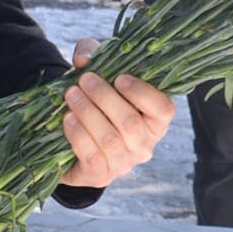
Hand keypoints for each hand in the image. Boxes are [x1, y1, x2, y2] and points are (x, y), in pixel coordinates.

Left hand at [64, 47, 173, 187]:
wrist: (74, 141)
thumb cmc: (96, 101)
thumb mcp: (98, 72)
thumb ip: (93, 55)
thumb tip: (84, 59)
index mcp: (155, 121)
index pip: (164, 110)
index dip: (143, 93)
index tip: (120, 77)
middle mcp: (145, 145)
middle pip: (130, 123)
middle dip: (105, 98)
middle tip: (84, 80)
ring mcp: (124, 164)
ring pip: (110, 139)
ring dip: (88, 113)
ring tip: (71, 95)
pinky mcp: (101, 176)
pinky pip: (92, 156)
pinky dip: (78, 135)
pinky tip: (68, 118)